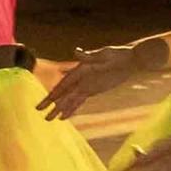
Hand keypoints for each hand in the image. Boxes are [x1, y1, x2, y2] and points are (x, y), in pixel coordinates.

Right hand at [37, 41, 156, 120]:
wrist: (130, 60)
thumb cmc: (117, 54)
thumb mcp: (103, 54)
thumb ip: (89, 56)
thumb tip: (76, 51)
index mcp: (79, 70)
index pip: (63, 85)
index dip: (52, 94)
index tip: (43, 102)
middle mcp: (80, 78)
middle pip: (63, 94)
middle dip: (51, 104)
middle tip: (40, 113)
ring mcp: (86, 85)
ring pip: (69, 100)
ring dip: (60, 109)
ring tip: (49, 119)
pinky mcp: (93, 90)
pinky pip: (79, 101)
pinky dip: (72, 109)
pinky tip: (64, 117)